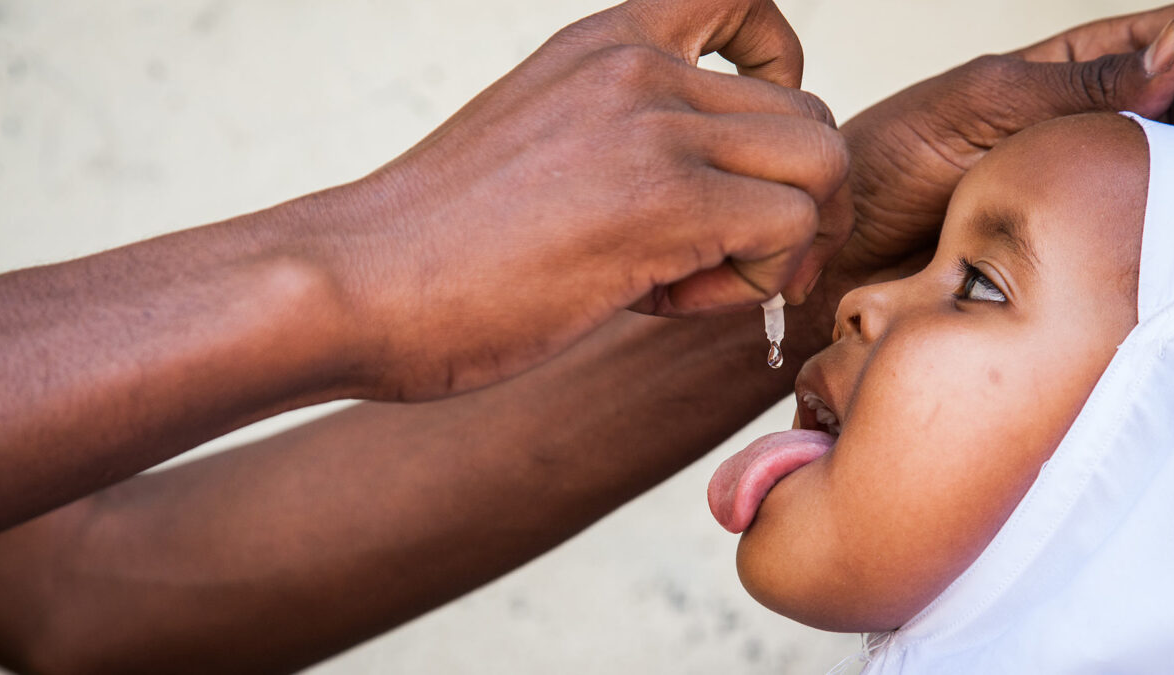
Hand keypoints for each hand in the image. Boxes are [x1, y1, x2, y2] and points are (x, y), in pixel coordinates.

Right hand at [305, 0, 848, 401]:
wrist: (353, 282)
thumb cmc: (437, 244)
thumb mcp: (537, 146)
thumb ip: (627, 139)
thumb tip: (721, 197)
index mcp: (606, 43)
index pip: (747, 2)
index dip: (781, 72)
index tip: (743, 149)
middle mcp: (639, 67)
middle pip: (810, 117)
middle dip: (788, 203)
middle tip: (717, 259)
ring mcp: (654, 126)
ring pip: (820, 167)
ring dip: (778, 244)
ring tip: (688, 281)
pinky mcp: (662, 201)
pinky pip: (788, 231)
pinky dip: (752, 282)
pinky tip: (661, 301)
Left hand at [835, 2, 1173, 277]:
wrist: (842, 245)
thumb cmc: (890, 162)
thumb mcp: (982, 105)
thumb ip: (1079, 82)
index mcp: (1068, 73)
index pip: (1164, 42)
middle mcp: (1084, 128)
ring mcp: (1083, 187)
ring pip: (1167, 176)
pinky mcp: (1075, 247)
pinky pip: (1136, 237)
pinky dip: (1160, 236)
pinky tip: (1165, 239)